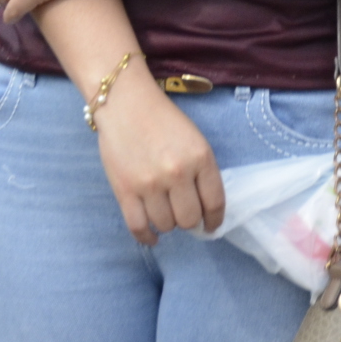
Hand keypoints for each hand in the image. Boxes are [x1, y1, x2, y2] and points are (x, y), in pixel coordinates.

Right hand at [95, 73, 224, 244]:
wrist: (126, 104)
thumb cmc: (163, 120)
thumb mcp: (195, 141)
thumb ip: (202, 172)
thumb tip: (205, 209)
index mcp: (200, 158)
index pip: (215, 202)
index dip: (215, 220)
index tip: (211, 226)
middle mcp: (177, 173)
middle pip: (190, 219)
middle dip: (190, 221)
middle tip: (184, 214)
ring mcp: (149, 184)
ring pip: (166, 225)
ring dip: (167, 223)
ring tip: (164, 212)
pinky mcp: (125, 191)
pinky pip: (138, 227)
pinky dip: (147, 237)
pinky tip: (152, 237)